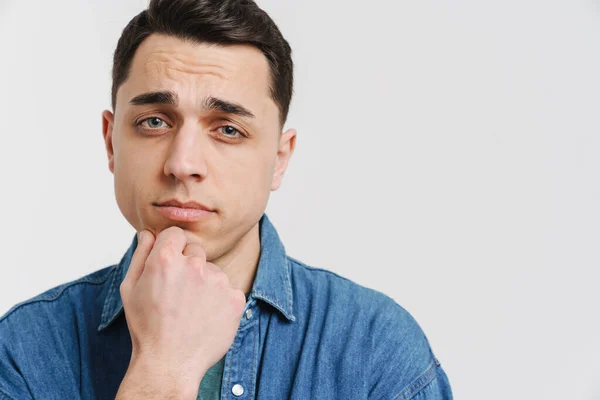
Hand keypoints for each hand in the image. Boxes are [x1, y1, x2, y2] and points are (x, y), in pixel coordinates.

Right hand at [119, 226, 246, 387]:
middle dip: (188, 266)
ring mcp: (217, 281)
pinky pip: (228, 289)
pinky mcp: (235, 298)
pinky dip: (220, 300)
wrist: (170, 363)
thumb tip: (149, 233)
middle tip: (178, 294)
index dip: (172, 247)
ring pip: (213, 271)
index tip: (171, 263)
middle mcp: (194, 265)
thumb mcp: (130, 289)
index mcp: (166, 259)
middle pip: (196, 251)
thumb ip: (141, 255)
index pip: (176, 233)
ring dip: (205, 284)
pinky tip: (206, 317)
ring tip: (191, 309)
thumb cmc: (146, 327)